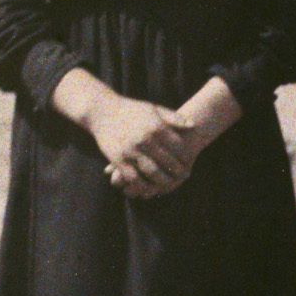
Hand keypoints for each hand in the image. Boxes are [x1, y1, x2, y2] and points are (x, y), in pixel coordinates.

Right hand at [61, 82, 197, 199]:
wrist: (102, 111)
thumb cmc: (131, 109)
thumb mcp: (153, 109)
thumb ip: (173, 117)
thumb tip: (193, 125)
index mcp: (155, 126)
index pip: (177, 146)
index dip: (186, 155)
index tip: (190, 161)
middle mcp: (144, 139)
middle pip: (167, 161)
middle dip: (177, 171)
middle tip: (184, 176)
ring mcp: (130, 150)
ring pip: (152, 172)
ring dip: (163, 181)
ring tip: (170, 184)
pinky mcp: (118, 159)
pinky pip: (133, 177)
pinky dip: (142, 184)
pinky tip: (148, 187)